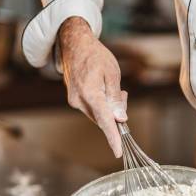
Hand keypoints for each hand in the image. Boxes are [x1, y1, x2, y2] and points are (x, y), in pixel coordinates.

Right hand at [59, 17, 126, 157]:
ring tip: (111, 86)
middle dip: (116, 113)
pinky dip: (101, 103)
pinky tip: (103, 89)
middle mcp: (79, 100)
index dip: (113, 138)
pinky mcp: (74, 99)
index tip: (118, 152)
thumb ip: (116, 98)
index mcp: (90, 94)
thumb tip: (120, 119)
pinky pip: (92, 108)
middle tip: (121, 94)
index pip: (105, 121)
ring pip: (98, 114)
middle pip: (104, 118)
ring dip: (109, 107)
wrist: (74, 43)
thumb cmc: (95, 55)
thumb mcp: (112, 74)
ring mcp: (75, 101)